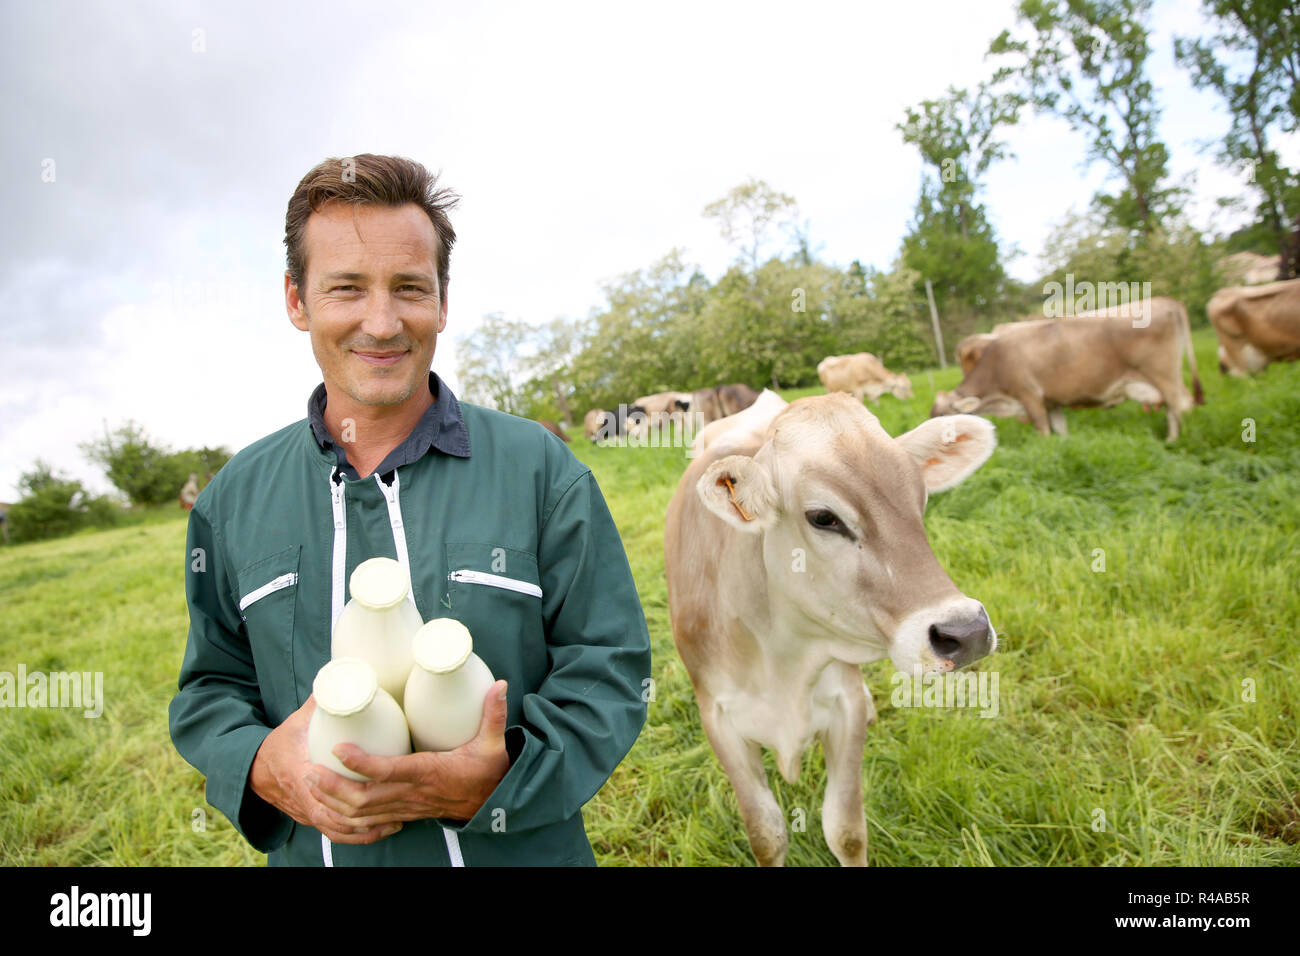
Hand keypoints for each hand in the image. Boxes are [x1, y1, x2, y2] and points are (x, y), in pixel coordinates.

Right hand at [248, 695, 400, 843]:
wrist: (256, 769)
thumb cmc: (280, 743)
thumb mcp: (298, 720)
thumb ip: (321, 702)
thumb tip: (342, 677)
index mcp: (299, 773)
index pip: (320, 788)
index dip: (345, 789)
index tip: (374, 783)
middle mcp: (304, 799)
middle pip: (335, 815)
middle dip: (366, 816)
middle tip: (397, 805)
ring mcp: (308, 813)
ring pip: (338, 829)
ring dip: (366, 829)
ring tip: (396, 822)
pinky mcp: (314, 820)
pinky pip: (336, 833)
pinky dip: (358, 836)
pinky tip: (382, 831)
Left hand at [305, 680, 510, 829]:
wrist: (494, 803)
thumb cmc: (489, 771)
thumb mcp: (493, 742)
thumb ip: (493, 713)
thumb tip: (500, 683)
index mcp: (429, 772)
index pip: (389, 771)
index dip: (362, 763)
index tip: (339, 748)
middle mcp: (412, 793)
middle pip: (364, 798)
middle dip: (333, 787)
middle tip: (309, 770)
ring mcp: (406, 806)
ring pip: (361, 813)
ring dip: (333, 801)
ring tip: (311, 782)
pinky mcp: (403, 812)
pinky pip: (368, 821)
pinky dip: (346, 816)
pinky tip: (330, 804)